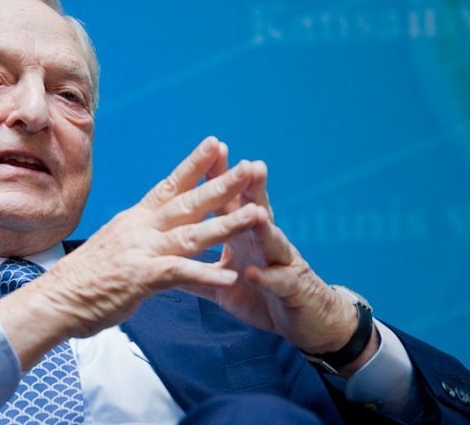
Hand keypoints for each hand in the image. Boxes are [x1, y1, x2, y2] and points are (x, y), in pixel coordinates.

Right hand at [0, 137, 263, 367]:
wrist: (53, 299)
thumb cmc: (82, 279)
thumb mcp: (114, 248)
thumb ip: (138, 240)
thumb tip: (150, 237)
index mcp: (135, 220)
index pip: (169, 185)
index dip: (195, 164)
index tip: (216, 144)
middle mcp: (140, 228)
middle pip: (188, 201)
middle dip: (222, 183)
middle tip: (252, 165)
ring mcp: (141, 251)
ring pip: (191, 233)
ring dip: (227, 224)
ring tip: (257, 215)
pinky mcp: (139, 278)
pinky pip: (178, 275)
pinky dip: (204, 275)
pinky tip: (230, 277)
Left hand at [186, 145, 376, 372]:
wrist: (304, 321)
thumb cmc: (261, 295)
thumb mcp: (224, 281)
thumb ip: (198, 268)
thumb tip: (166, 259)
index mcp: (244, 236)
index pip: (231, 201)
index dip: (222, 177)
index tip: (213, 148)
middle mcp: (264, 243)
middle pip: (255, 210)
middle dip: (249, 188)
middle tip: (247, 164)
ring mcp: (280, 264)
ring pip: (273, 241)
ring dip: (264, 228)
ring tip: (255, 213)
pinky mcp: (291, 290)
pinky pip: (278, 282)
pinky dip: (267, 277)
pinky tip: (254, 272)